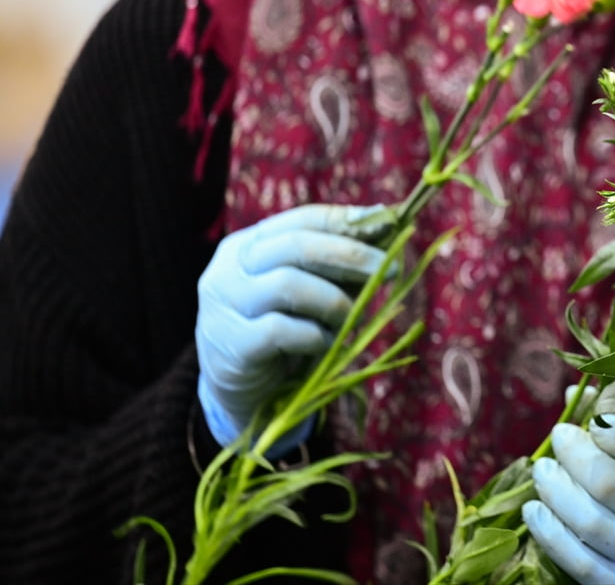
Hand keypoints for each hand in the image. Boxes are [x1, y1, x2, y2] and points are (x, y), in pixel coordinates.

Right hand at [196, 203, 393, 455]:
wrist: (244, 395)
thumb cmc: (285, 335)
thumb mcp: (310, 292)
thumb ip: (337, 262)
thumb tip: (383, 221)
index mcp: (247, 245)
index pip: (301, 220)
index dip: (345, 221)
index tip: (386, 226)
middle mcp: (229, 269)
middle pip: (296, 246)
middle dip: (351, 255)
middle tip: (390, 270)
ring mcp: (225, 306)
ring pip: (289, 285)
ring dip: (333, 302)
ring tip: (350, 319)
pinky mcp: (232, 345)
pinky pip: (282, 331)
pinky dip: (315, 336)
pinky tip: (325, 344)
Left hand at [523, 415, 614, 584]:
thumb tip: (577, 394)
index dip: (613, 433)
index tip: (590, 421)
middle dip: (576, 457)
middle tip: (559, 437)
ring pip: (596, 527)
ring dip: (557, 494)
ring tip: (542, 471)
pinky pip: (587, 568)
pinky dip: (554, 539)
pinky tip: (536, 513)